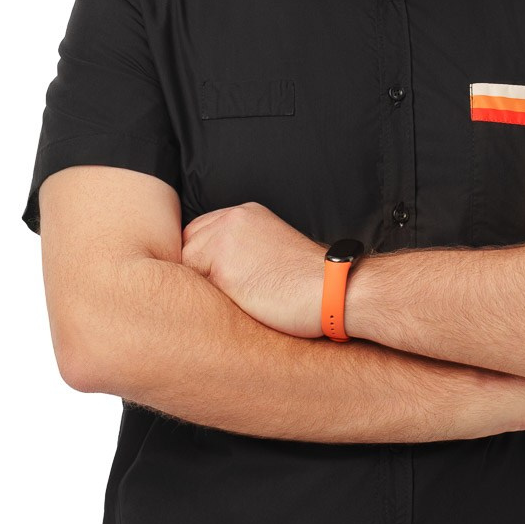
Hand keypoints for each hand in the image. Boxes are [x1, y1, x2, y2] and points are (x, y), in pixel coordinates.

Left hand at [180, 201, 327, 337]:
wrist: (336, 290)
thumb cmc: (311, 285)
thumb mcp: (273, 251)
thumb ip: (243, 250)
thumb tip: (216, 273)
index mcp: (246, 214)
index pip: (200, 234)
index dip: (205, 262)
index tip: (223, 283)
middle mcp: (231, 219)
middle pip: (187, 248)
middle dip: (199, 274)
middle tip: (226, 296)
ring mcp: (224, 240)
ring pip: (187, 269)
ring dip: (203, 289)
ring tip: (237, 303)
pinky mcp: (221, 266)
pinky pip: (194, 288)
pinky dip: (208, 302)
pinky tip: (236, 309)